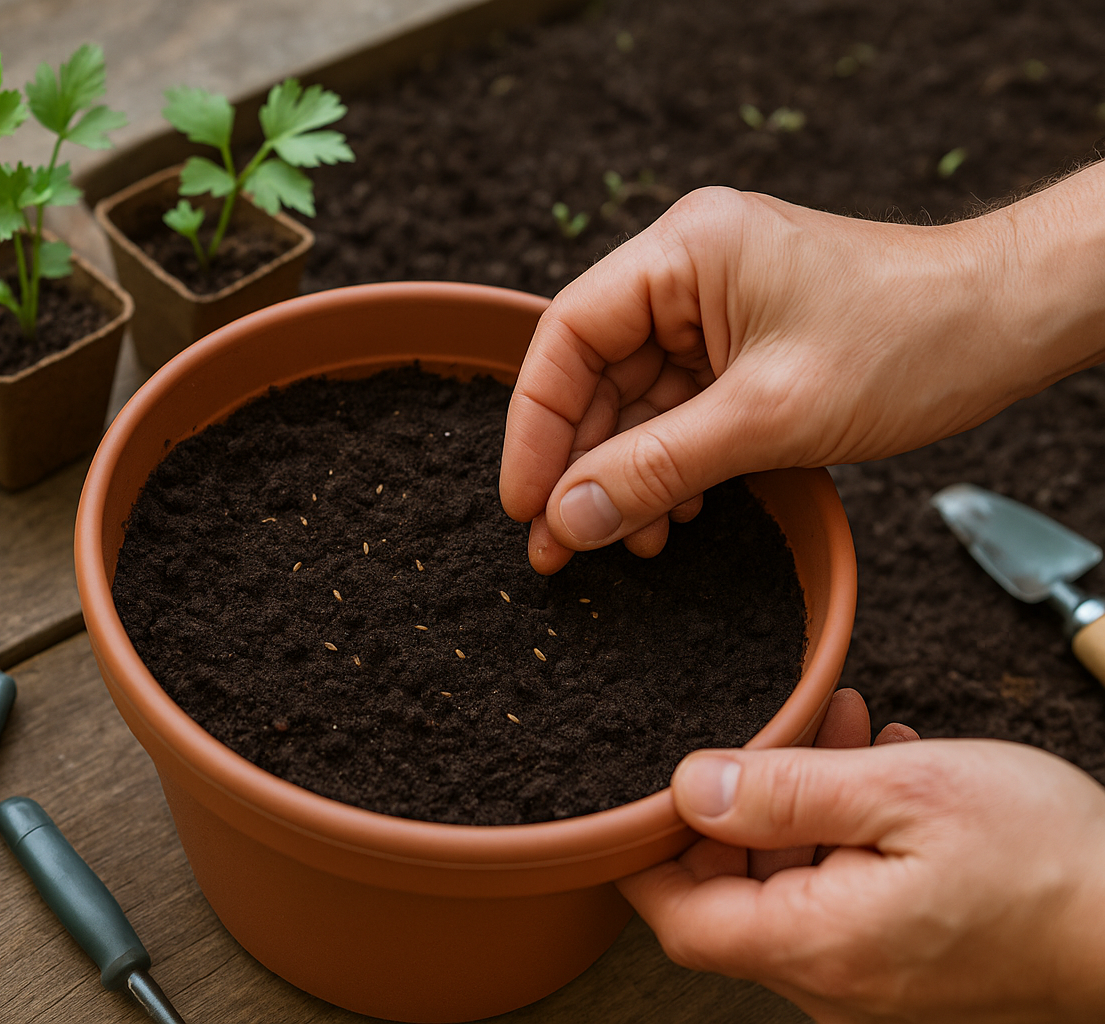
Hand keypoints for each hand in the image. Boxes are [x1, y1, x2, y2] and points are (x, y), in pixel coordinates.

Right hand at [501, 168, 1104, 571]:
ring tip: (623, 543)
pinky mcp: (745, 342)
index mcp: (684, 252)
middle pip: (596, 373)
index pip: (568, 335)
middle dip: (580, 464)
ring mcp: (718, 306)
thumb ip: (655, 469)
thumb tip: (568, 518)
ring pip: (637, 399)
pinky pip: (682, 407)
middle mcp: (690, 269)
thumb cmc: (910, 342)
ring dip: (627, 474)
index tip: (525, 501)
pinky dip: (671, 464)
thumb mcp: (767, 418)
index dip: (536, 424)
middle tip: (557, 545)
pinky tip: (672, 515)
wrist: (1012, 324)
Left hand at [617, 695, 1104, 1022]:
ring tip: (842, 730)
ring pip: (794, 885)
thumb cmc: (1048, 860)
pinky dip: (846, 833)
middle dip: (740, 805)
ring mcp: (874, 980)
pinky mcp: (910, 966)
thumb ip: (784, 791)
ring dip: (801, 804)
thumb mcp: (903, 792)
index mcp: (816, 945)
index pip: (678, 915)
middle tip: (778, 731)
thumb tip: (690, 788)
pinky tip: (882, 771)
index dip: (646, 852)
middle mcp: (834, 981)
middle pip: (731, 896)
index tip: (641, 791)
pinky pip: (845, 897)